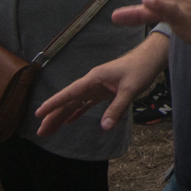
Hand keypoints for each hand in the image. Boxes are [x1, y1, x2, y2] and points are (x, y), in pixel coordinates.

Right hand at [36, 33, 168, 134]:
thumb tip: (105, 126)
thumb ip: (117, 108)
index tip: (39, 113)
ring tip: (49, 130)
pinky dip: (77, 112)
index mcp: (94, 78)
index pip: (70, 92)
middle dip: (54, 115)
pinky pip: (86, 103)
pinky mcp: (105, 91)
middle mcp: (93, 82)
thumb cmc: (141, 69)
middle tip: (41, 132)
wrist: (151, 58)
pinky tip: (69, 121)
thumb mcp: (130, 90)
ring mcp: (98, 86)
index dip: (54, 103)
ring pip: (75, 102)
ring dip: (62, 115)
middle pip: (69, 100)